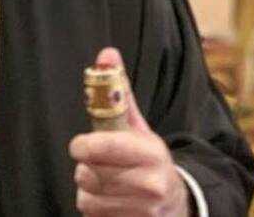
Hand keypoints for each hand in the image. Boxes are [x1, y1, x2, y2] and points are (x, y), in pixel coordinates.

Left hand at [69, 48, 189, 215]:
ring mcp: (141, 211)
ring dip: (88, 190)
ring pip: (86, 197)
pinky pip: (91, 216)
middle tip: (97, 164)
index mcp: (153, 153)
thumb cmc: (149, 160)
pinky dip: (93, 208)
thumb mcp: (139, 128)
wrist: (174, 202)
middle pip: (89, 174)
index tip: (79, 144)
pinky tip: (109, 201)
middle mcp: (150, 185)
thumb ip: (119, 93)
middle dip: (87, 168)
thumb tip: (106, 54)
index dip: (84, 145)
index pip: (106, 147)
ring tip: (105, 183)